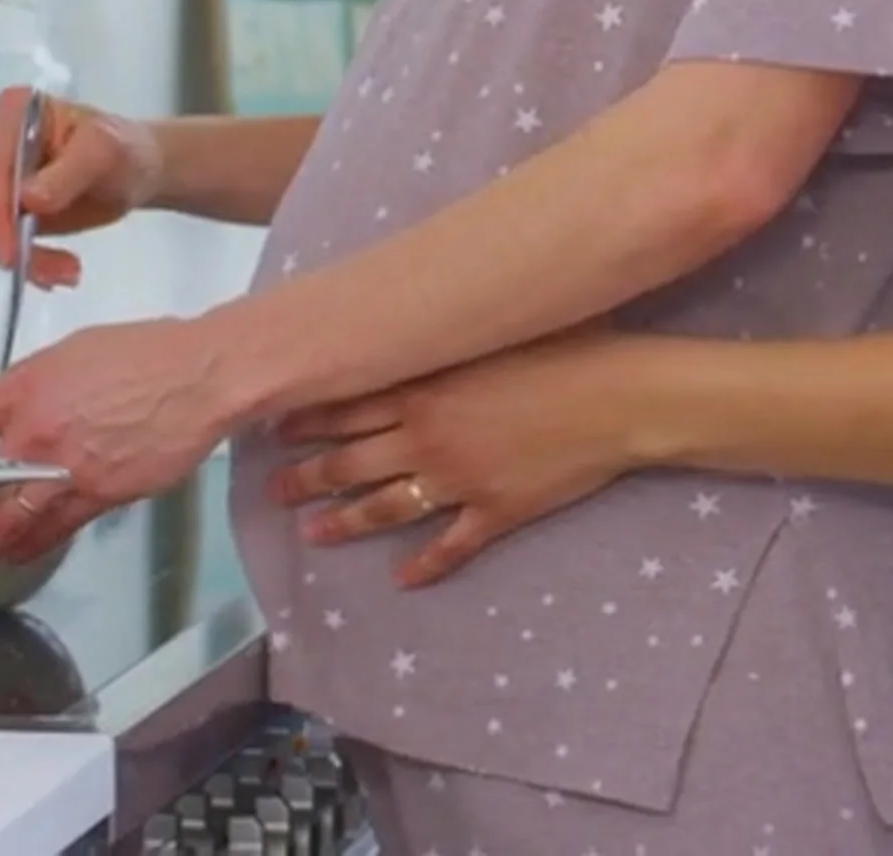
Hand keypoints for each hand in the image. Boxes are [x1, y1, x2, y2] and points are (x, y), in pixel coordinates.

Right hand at [0, 85, 163, 287]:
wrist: (137, 169)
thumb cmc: (123, 148)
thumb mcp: (106, 151)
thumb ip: (69, 172)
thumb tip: (28, 198)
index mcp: (15, 112)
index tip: (10, 248)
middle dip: (7, 242)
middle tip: (45, 270)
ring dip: (24, 259)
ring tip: (66, 271)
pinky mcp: (5, 209)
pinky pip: (3, 243)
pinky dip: (30, 264)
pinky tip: (60, 271)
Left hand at [0, 316, 242, 590]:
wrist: (200, 375)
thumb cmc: (144, 353)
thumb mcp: (70, 354)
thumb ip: (32, 387)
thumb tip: (13, 414)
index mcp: (21, 391)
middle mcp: (34, 435)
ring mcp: (66, 471)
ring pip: (7, 522)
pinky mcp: (101, 494)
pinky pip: (56, 528)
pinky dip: (33, 545)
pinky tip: (18, 558)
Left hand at [265, 332, 659, 588]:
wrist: (618, 397)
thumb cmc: (567, 346)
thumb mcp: (496, 327)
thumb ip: (450, 330)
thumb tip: (421, 313)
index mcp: (423, 390)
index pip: (345, 409)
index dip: (305, 422)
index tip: (274, 430)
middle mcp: (427, 439)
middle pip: (350, 464)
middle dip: (306, 479)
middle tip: (275, 492)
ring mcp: (458, 482)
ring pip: (385, 509)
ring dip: (346, 524)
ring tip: (315, 535)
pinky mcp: (494, 513)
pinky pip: (451, 546)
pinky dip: (425, 566)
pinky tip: (404, 579)